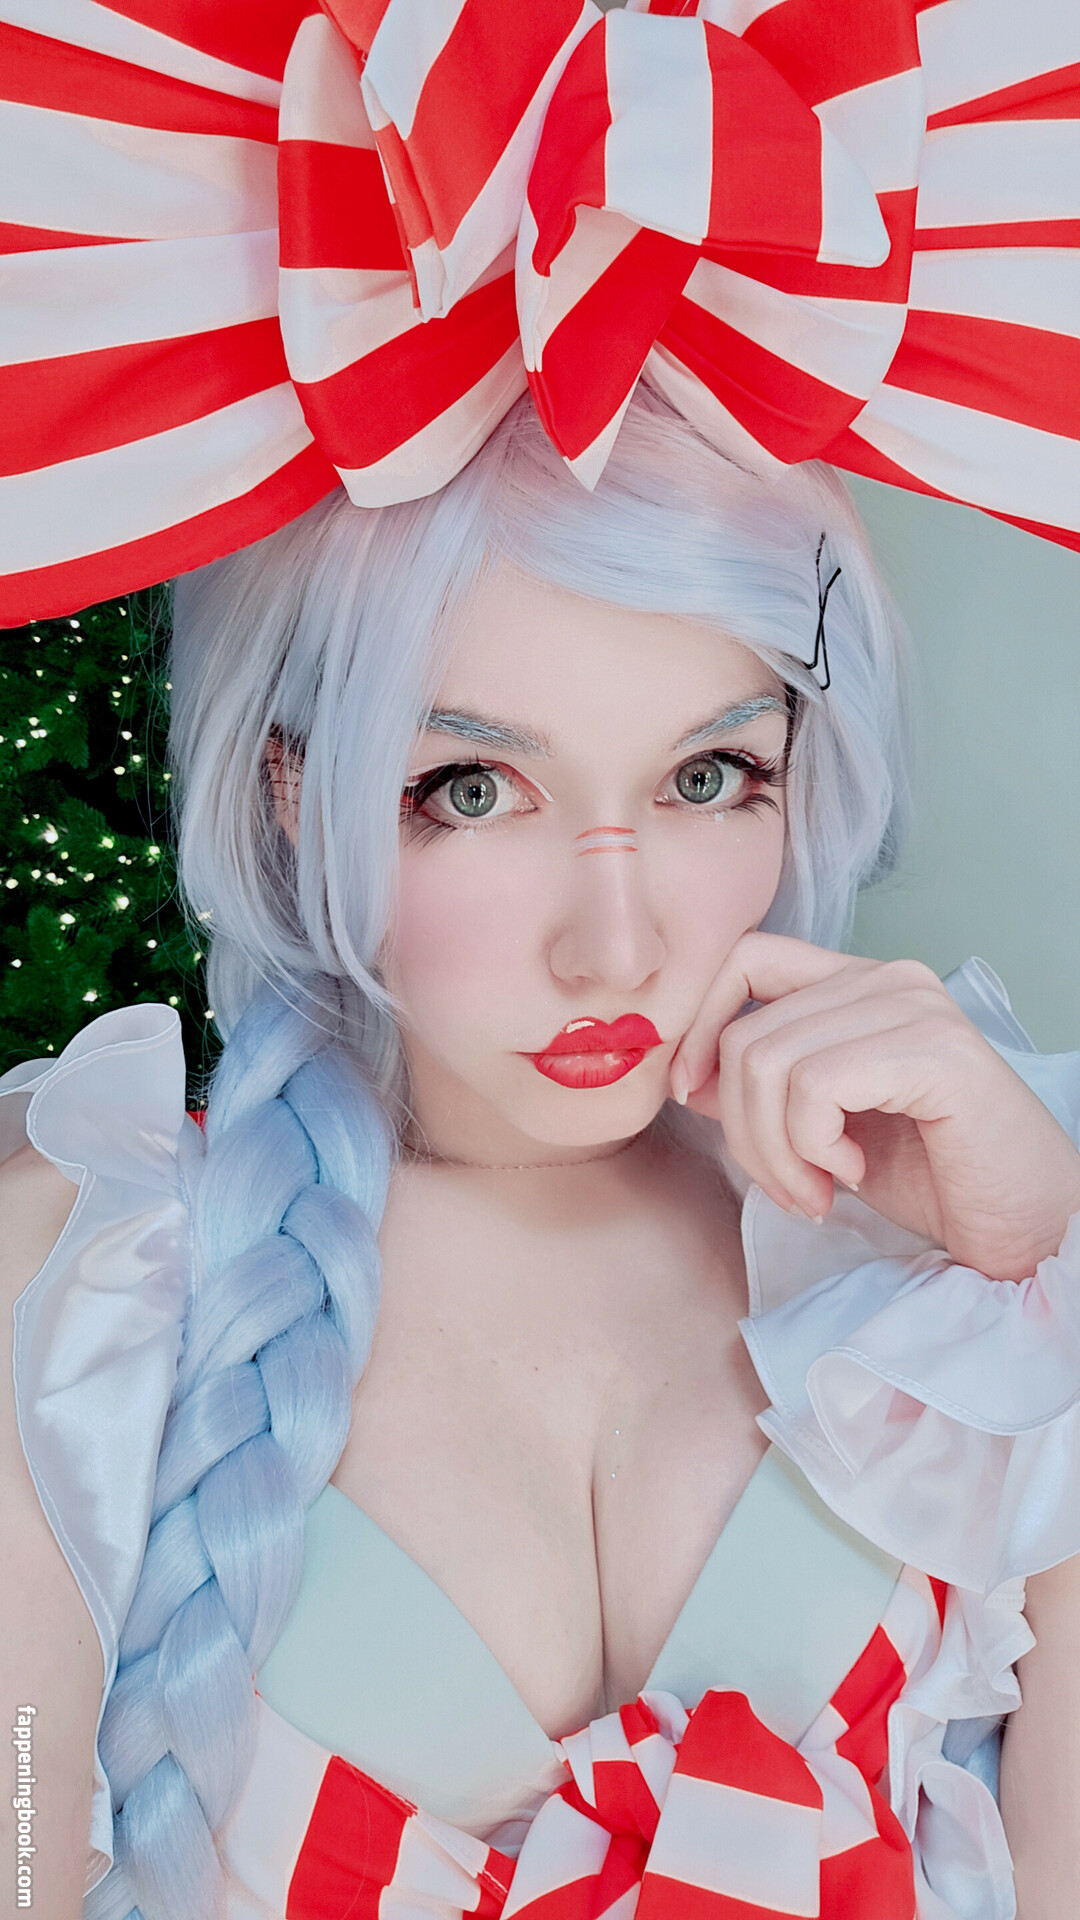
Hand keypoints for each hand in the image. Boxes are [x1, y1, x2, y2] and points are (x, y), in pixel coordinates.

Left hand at [669, 932, 1079, 1281]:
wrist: (1024, 1225)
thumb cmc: (935, 1178)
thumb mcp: (824, 1130)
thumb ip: (763, 1091)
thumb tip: (691, 1077)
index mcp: (860, 984)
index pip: (745, 958)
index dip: (699, 1023)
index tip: (692, 1094)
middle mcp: (888, 979)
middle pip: (747, 1032)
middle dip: (743, 1131)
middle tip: (790, 1187)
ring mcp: (913, 1008)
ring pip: (770, 1062)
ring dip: (776, 1151)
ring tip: (819, 1189)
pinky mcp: (933, 1051)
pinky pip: (814, 1087)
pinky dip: (813, 1146)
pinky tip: (852, 1172)